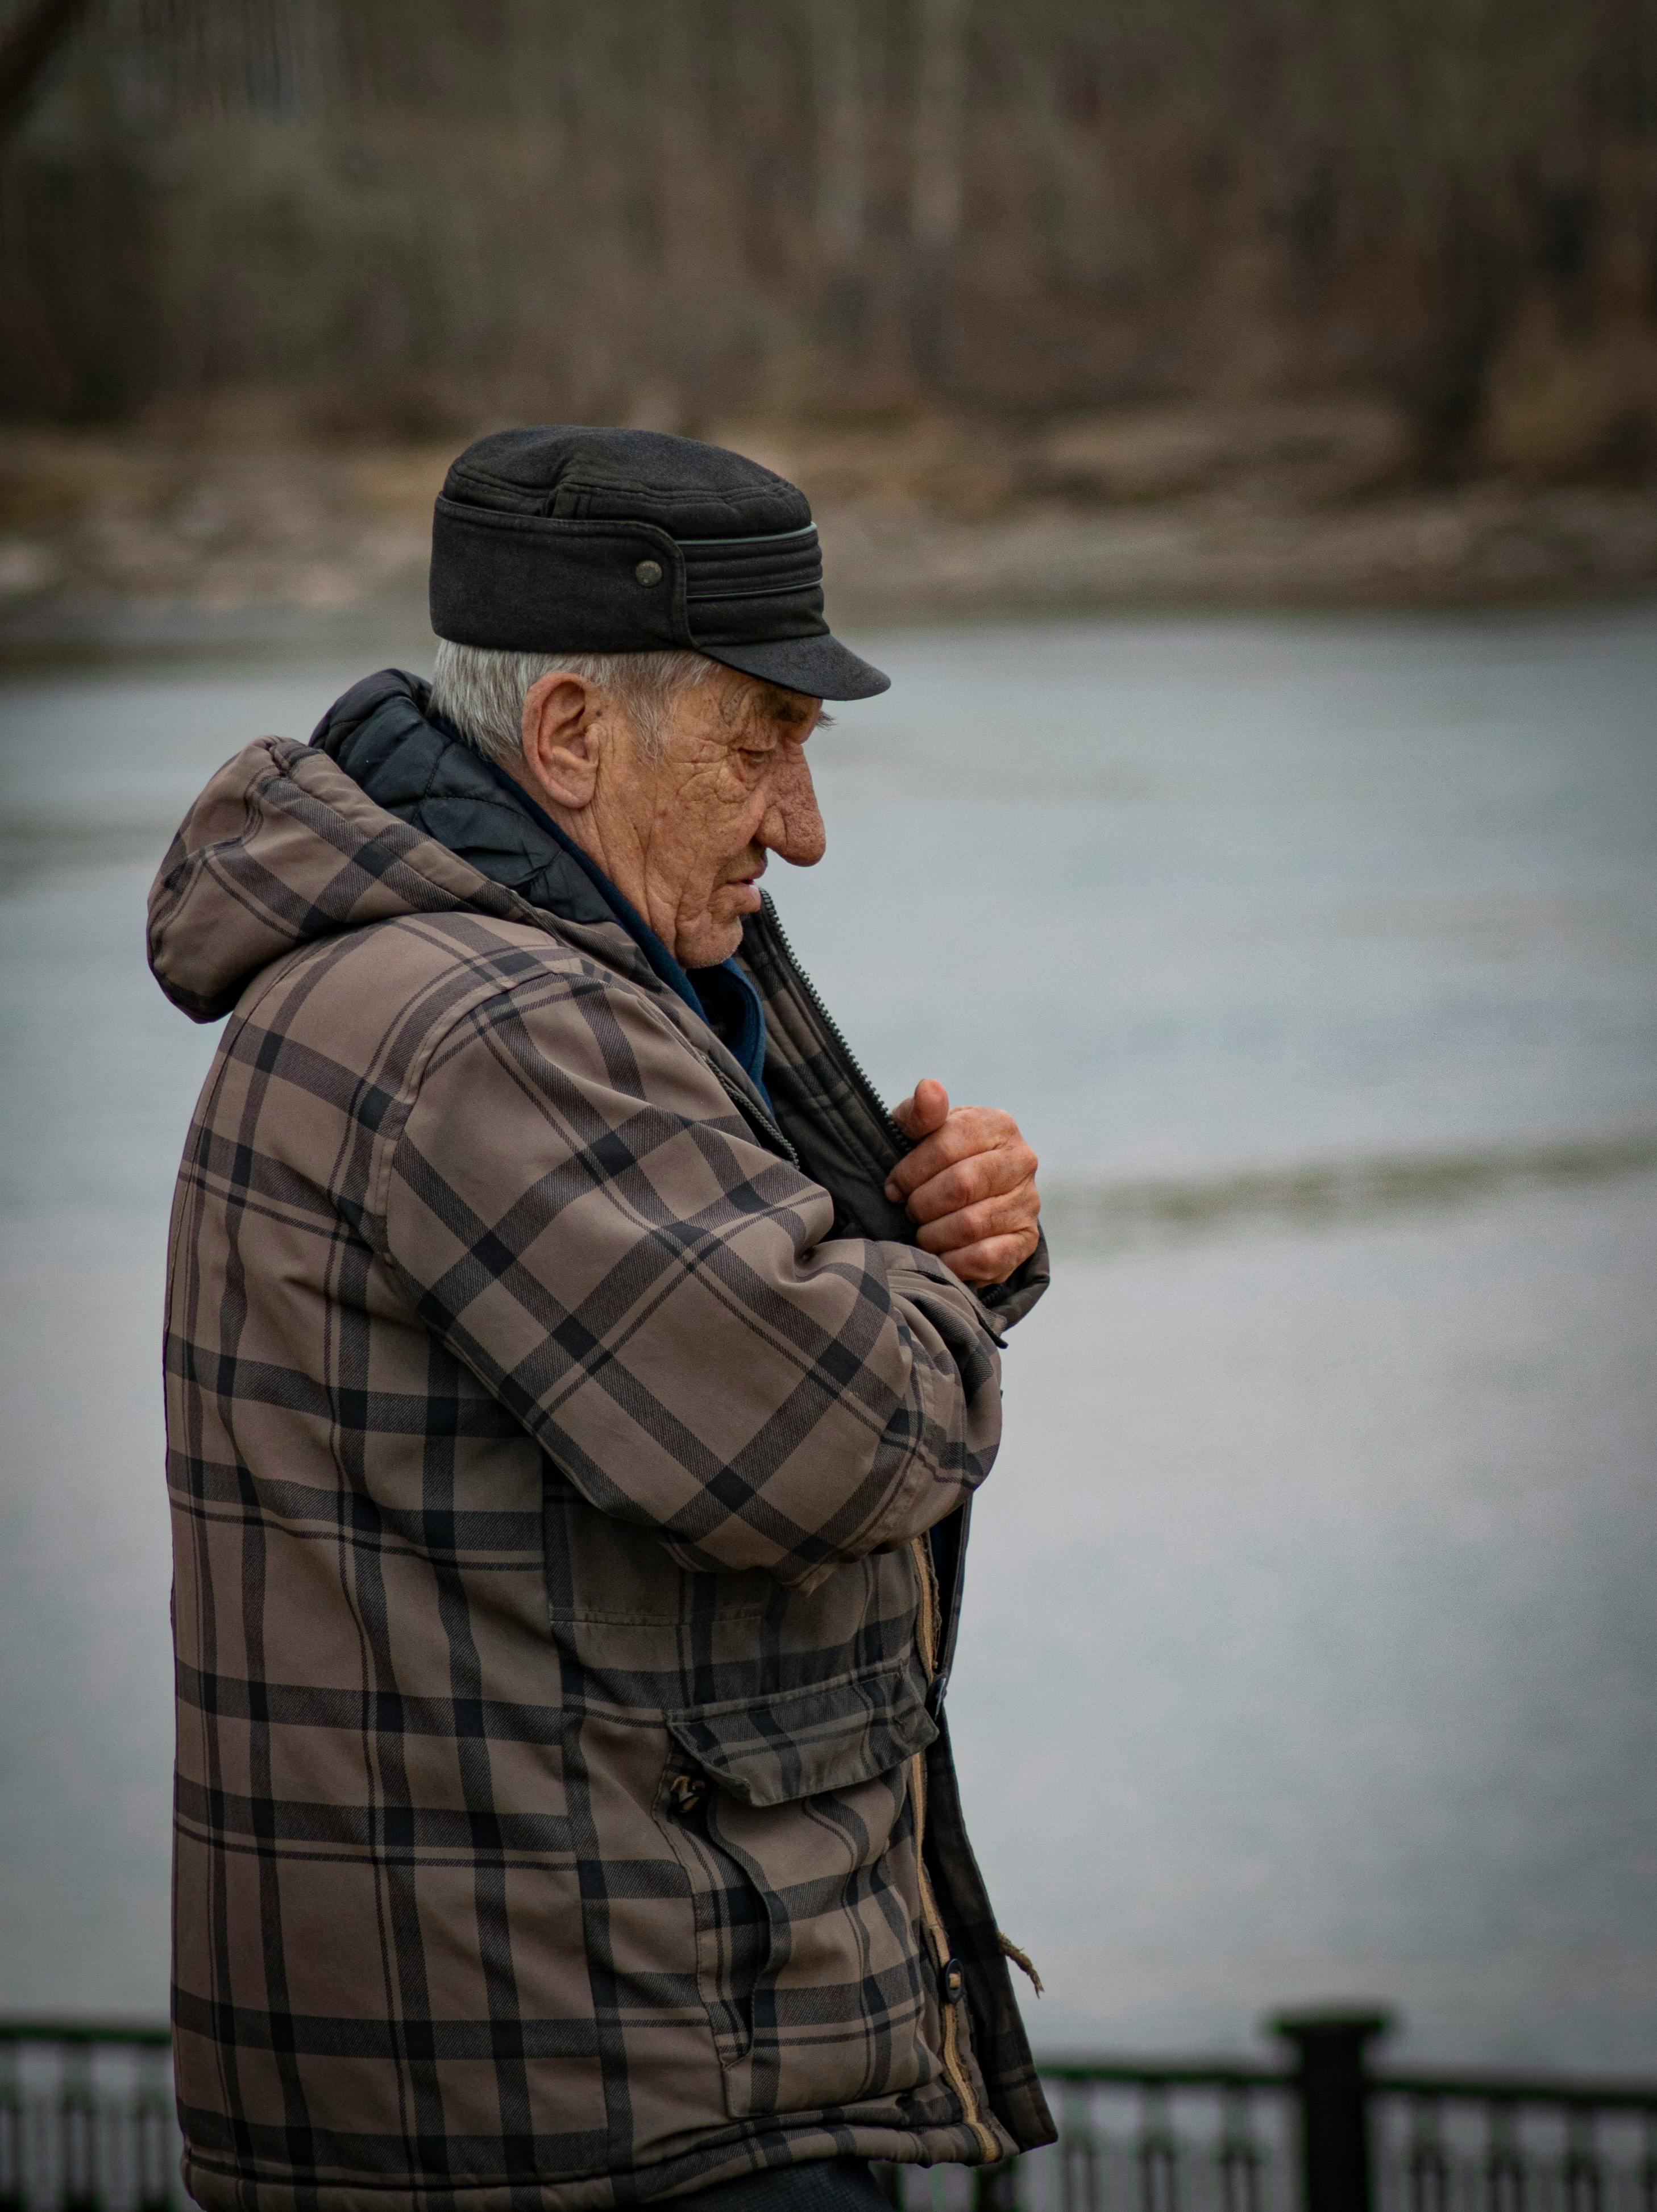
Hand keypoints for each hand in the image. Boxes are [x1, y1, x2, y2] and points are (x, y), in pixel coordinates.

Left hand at [884, 1079, 1040, 1286]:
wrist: (973, 1199)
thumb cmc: (939, 1160)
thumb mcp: (922, 1132)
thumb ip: (920, 1112)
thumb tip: (929, 1089)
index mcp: (998, 1124)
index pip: (950, 1142)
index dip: (912, 1169)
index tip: (893, 1187)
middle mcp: (1022, 1160)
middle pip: (963, 1185)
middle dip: (922, 1203)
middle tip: (909, 1211)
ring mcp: (1028, 1202)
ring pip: (971, 1225)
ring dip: (933, 1234)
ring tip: (922, 1232)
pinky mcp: (1026, 1241)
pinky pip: (986, 1257)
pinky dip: (954, 1261)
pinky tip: (940, 1255)